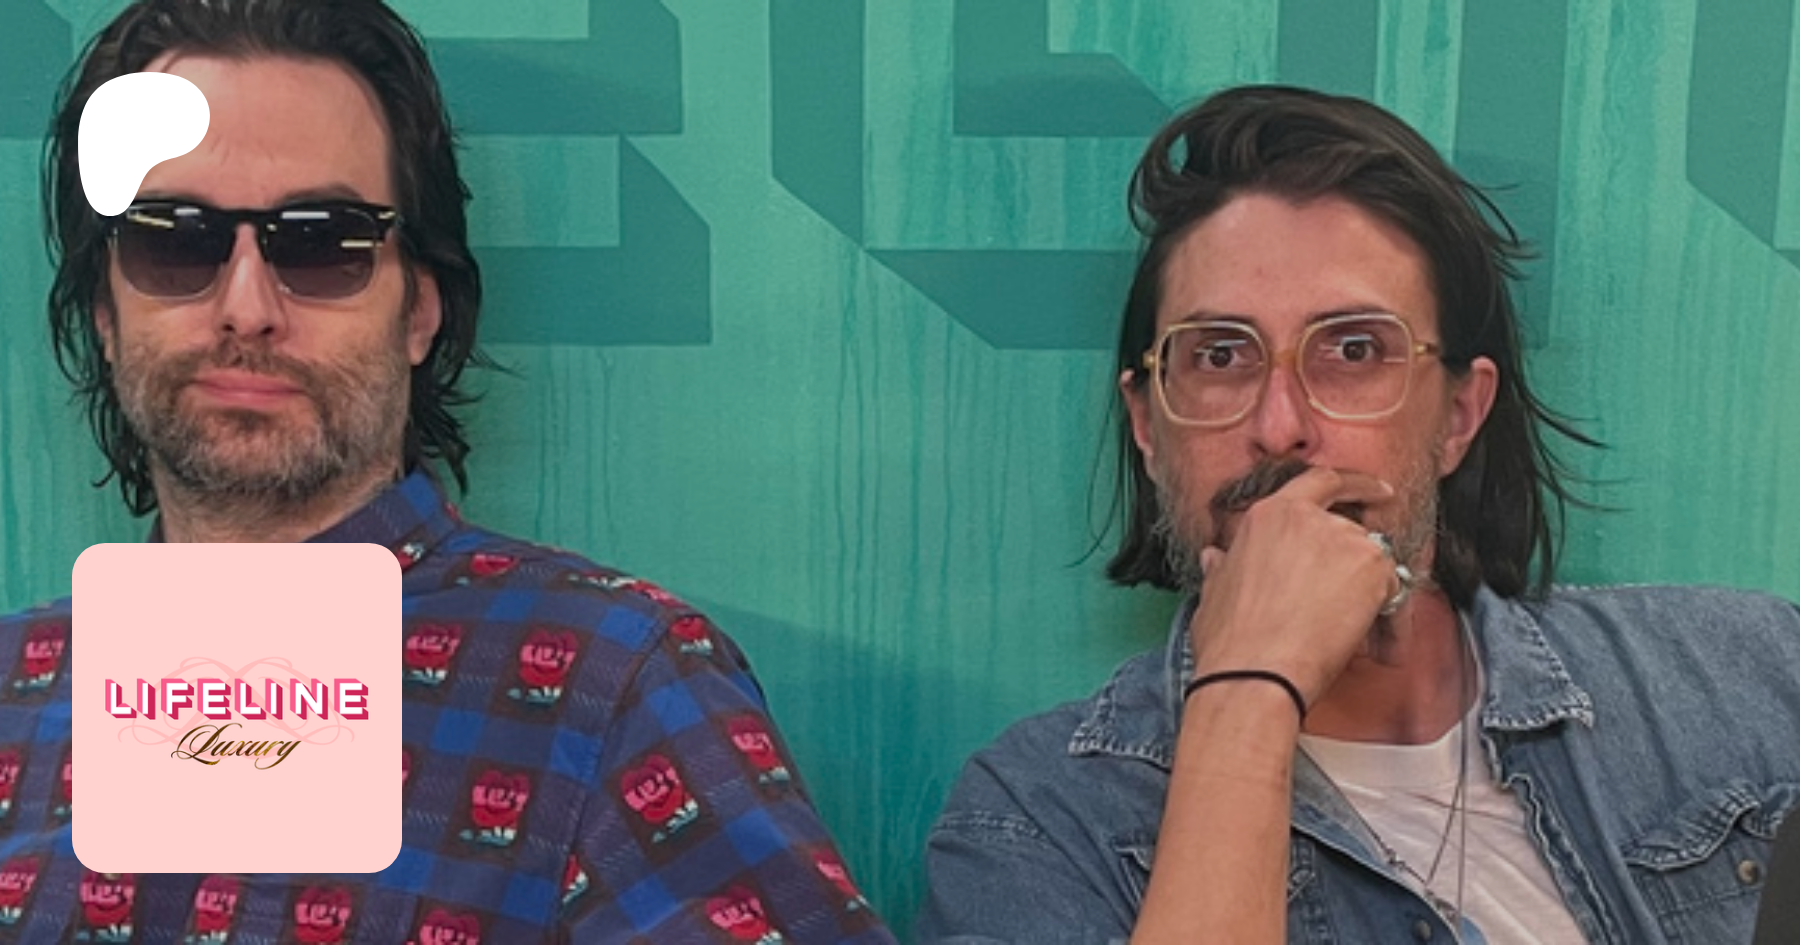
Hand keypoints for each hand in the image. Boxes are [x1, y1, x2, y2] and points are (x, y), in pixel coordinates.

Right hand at [1188, 466, 1399, 707]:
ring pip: (1376, 562)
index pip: (1321, 481)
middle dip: (1359, 566)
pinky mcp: (1372, 568)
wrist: (1253, 675)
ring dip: (1376, 597)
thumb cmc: (1230, 642)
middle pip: (1354, 531)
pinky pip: (1397, 591)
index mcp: (1268, 516)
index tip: (1377, 491)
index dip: (1356, 484)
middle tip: (1357, 601)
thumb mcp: (1214, 593)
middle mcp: (1307, 519)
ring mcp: (1342, 539)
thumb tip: (1215, 558)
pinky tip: (1379, 646)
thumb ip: (1222, 568)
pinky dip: (1394, 621)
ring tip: (1365, 637)